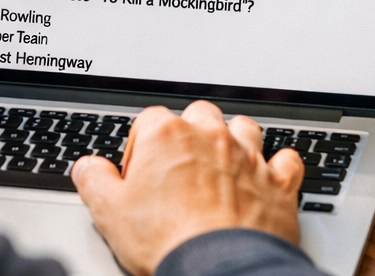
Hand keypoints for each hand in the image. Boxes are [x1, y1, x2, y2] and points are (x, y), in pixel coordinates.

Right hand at [72, 101, 302, 275]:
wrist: (218, 268)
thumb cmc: (167, 240)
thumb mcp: (109, 212)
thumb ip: (94, 181)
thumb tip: (88, 168)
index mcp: (167, 135)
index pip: (149, 121)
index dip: (141, 150)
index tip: (138, 177)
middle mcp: (210, 136)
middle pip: (198, 115)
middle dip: (189, 136)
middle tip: (178, 171)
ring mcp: (247, 157)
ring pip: (244, 129)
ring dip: (234, 142)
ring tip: (221, 168)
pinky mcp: (277, 183)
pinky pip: (286, 160)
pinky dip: (278, 167)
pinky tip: (268, 179)